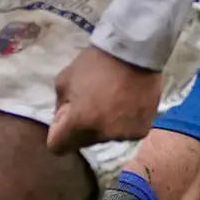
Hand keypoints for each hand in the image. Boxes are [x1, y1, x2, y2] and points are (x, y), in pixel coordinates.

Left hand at [47, 46, 161, 153]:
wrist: (135, 52)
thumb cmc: (96, 63)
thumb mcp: (65, 78)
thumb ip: (60, 104)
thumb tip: (63, 118)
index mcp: (79, 123)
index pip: (58, 147)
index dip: (58, 133)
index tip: (65, 118)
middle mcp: (102, 135)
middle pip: (83, 142)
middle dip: (82, 127)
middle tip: (90, 102)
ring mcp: (124, 135)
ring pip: (105, 137)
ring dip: (104, 124)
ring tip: (112, 100)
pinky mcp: (141, 131)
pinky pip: (125, 132)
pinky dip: (123, 122)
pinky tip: (127, 102)